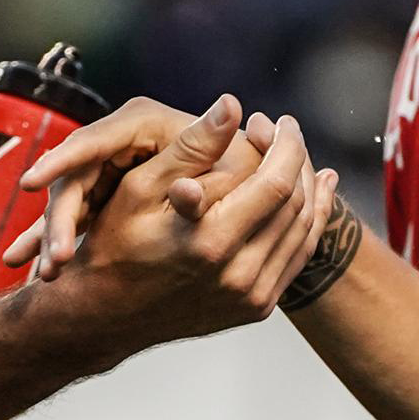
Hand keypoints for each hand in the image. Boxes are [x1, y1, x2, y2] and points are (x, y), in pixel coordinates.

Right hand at [15, 94, 335, 355]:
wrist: (105, 314)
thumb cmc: (114, 245)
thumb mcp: (140, 187)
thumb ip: (192, 146)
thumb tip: (232, 105)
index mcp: (210, 241)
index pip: (277, 182)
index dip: (286, 144)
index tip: (279, 121)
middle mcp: (238, 276)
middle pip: (297, 205)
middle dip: (297, 161)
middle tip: (282, 134)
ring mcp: (250, 298)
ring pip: (304, 231)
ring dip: (307, 188)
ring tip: (299, 158)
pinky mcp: (255, 309)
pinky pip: (296, 258)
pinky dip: (307, 223)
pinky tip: (313, 195)